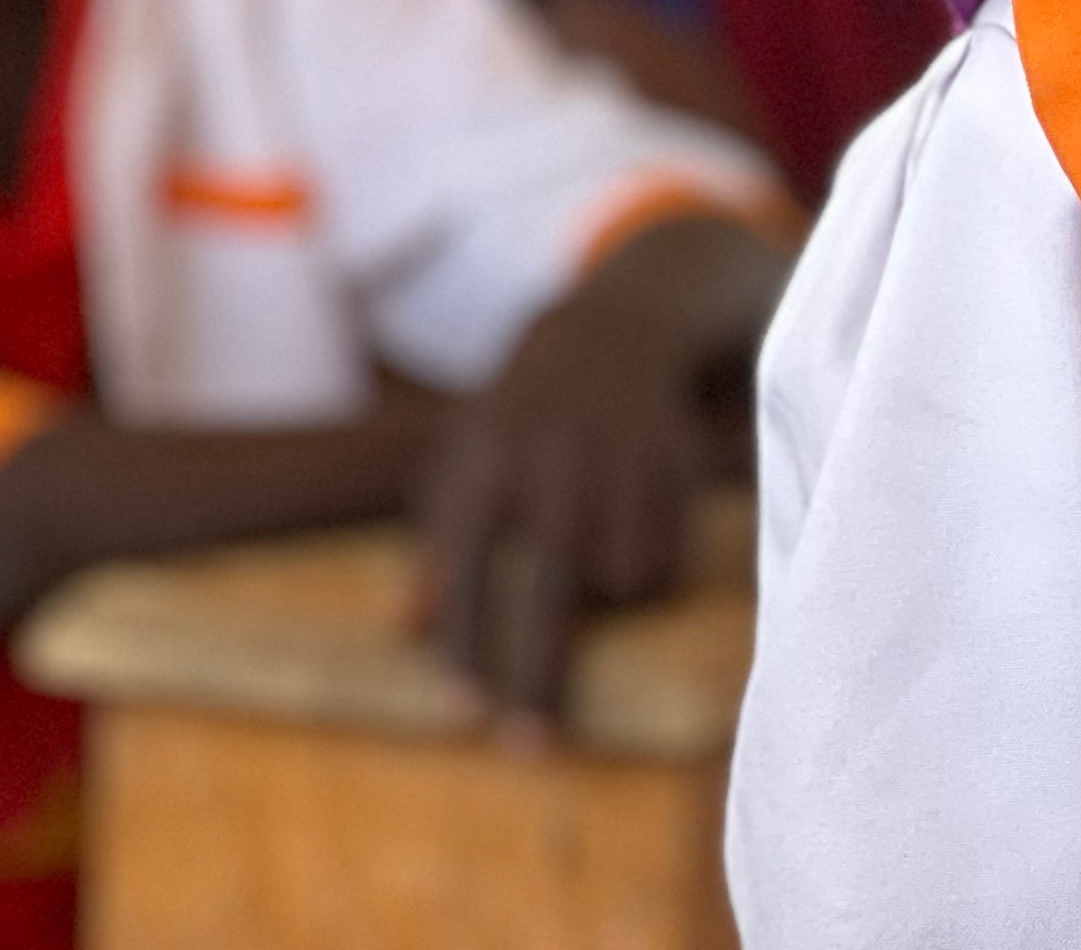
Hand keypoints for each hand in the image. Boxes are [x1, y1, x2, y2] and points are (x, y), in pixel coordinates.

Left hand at [413, 221, 755, 731]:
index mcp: (488, 464)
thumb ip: (435, 541)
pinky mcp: (674, 470)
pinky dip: (645, 569)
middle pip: (548, 596)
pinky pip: (661, 563)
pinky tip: (629, 526)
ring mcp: (620, 468)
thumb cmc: (521, 415)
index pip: (469, 574)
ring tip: (588, 557)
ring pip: (616, 585)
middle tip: (529, 749)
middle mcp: (555, 468)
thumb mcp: (463, 459)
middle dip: (538, 681)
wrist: (616, 331)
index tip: (463, 716)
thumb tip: (406, 630)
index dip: (466, 648)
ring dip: (601, 599)